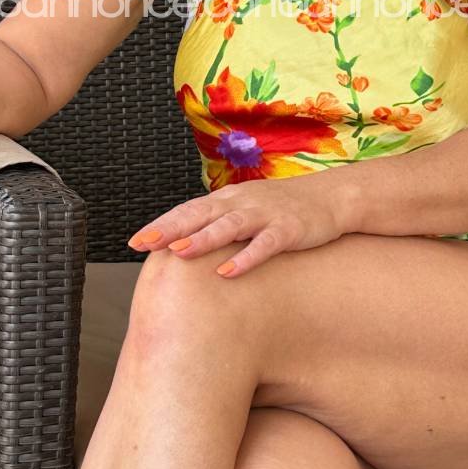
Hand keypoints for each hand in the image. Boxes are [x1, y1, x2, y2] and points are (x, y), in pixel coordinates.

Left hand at [125, 175, 345, 277]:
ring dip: (203, 238)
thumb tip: (185, 245)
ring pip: (229, 226)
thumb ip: (219, 223)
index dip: (162, 225)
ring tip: (179, 253)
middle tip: (142, 245)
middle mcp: (243, 202)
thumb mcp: (248, 211)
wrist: (333, 197)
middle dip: (170, 229)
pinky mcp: (289, 229)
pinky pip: (265, 244)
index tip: (135, 241)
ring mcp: (266, 215)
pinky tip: (229, 271)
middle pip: (201, 214)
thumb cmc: (284, 209)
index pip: (189, 210)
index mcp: (230, 199)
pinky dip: (246, 257)